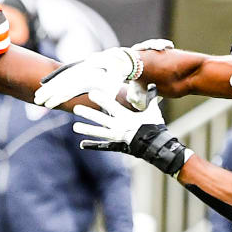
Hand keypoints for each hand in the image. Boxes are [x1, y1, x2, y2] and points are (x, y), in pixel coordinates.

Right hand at [34, 47, 139, 108]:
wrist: (116, 59)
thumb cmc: (116, 73)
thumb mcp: (114, 83)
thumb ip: (109, 96)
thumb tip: (106, 112)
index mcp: (86, 76)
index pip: (68, 88)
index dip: (58, 96)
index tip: (48, 104)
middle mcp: (78, 74)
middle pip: (60, 83)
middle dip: (48, 92)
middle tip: (37, 101)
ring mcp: (76, 73)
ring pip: (59, 81)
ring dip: (48, 90)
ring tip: (37, 99)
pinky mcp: (76, 74)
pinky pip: (62, 80)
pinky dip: (53, 85)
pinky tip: (44, 90)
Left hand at [72, 96, 192, 174]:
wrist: (157, 145)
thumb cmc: (154, 127)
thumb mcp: (153, 111)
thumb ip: (150, 98)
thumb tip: (152, 85)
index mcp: (126, 117)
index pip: (111, 105)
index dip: (102, 98)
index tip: (92, 92)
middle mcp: (118, 126)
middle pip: (100, 119)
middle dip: (88, 114)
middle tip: (76, 108)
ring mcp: (116, 137)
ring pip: (98, 132)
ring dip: (87, 129)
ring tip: (74, 127)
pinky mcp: (116, 145)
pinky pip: (102, 146)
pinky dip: (92, 145)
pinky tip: (82, 145)